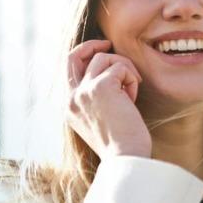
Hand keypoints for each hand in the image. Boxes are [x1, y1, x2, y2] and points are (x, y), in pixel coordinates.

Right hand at [66, 40, 151, 159]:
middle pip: (74, 55)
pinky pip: (121, 67)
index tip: (101, 51)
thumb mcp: (101, 120)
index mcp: (70, 108)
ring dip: (124, 69)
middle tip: (109, 43)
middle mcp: (72, 98)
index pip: (69, 70)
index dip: (84, 55)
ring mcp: (84, 91)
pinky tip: (133, 99)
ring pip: (104, 58)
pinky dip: (131, 79)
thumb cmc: (121, 144)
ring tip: (132, 91)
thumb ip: (97, 99)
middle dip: (92, 45)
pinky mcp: (101, 87)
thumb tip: (110, 75)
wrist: (126, 159)